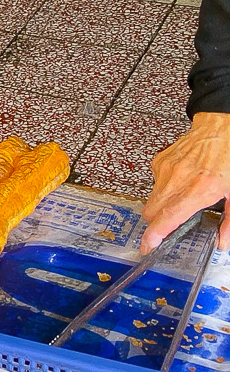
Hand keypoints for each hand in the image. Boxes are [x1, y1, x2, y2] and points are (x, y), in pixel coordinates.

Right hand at [142, 111, 229, 252]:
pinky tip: (181, 182)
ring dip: (162, 205)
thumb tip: (223, 241)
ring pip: (152, 198)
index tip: (148, 246)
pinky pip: (155, 183)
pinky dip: (165, 188)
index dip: (154, 236)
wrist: (221, 125)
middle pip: (151, 212)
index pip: (167, 218)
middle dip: (156, 223)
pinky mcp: (160, 161)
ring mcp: (166, 169)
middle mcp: (177, 179)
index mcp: (199, 189)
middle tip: (169, 226)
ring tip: (183, 199)